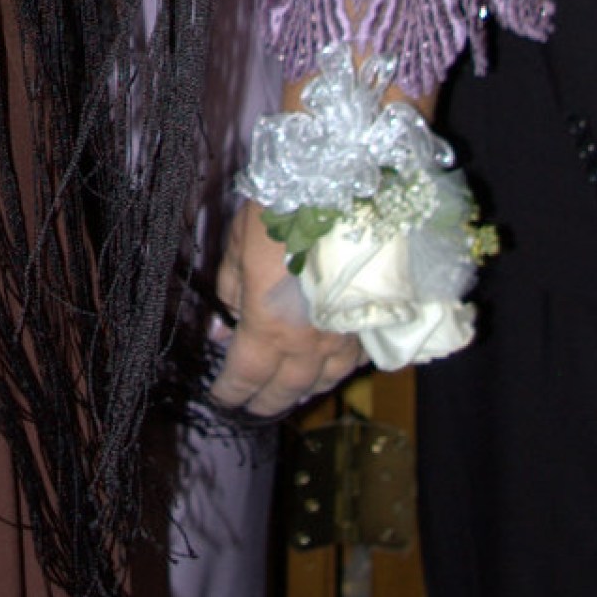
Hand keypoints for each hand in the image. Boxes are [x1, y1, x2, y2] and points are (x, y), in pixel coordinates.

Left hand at [209, 199, 362, 416]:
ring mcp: (347, 333)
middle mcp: (310, 342)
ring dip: (306, 388)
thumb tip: (223, 328)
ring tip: (293, 392)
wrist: (344, 187)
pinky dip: (342, 366)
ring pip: (328, 378)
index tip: (221, 397)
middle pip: (287, 388)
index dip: (231, 391)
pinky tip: (336, 364)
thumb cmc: (282, 211)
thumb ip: (230, 292)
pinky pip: (359, 356)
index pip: (246, 375)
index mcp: (271, 327)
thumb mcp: (239, 246)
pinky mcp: (374, 319)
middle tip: (253, 408)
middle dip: (267, 401)